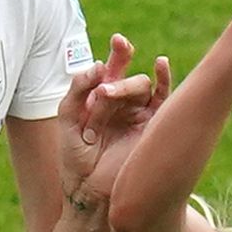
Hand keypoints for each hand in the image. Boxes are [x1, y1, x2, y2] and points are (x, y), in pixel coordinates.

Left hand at [64, 32, 168, 211]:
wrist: (89, 191)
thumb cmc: (75, 158)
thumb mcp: (67, 119)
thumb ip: (78, 89)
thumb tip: (98, 64)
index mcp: (100, 98)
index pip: (112, 68)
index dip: (118, 52)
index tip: (117, 40)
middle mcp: (121, 103)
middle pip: (127, 76)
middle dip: (116, 76)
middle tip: (102, 93)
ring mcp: (138, 114)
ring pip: (140, 86)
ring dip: (125, 88)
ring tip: (107, 98)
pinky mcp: (153, 126)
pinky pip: (164, 99)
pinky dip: (165, 79)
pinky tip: (161, 63)